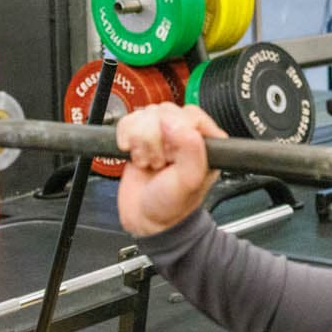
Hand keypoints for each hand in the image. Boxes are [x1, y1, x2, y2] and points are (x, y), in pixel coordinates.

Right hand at [114, 102, 225, 236]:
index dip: (175, 131)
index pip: (190, 114)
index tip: (171, 153)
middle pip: (164, 111)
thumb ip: (191, 150)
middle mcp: (185, 134)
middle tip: (160, 163)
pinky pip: (128, 120)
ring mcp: (162, 134)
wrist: (145, 220)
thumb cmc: (172, 206)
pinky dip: (126, 138)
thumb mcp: (189, 181)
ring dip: (140, 141)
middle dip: (155, 139)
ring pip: (145, 114)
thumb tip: (175, 123)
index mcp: (206, 140)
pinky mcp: (140, 136)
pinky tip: (134, 155)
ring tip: (149, 162)